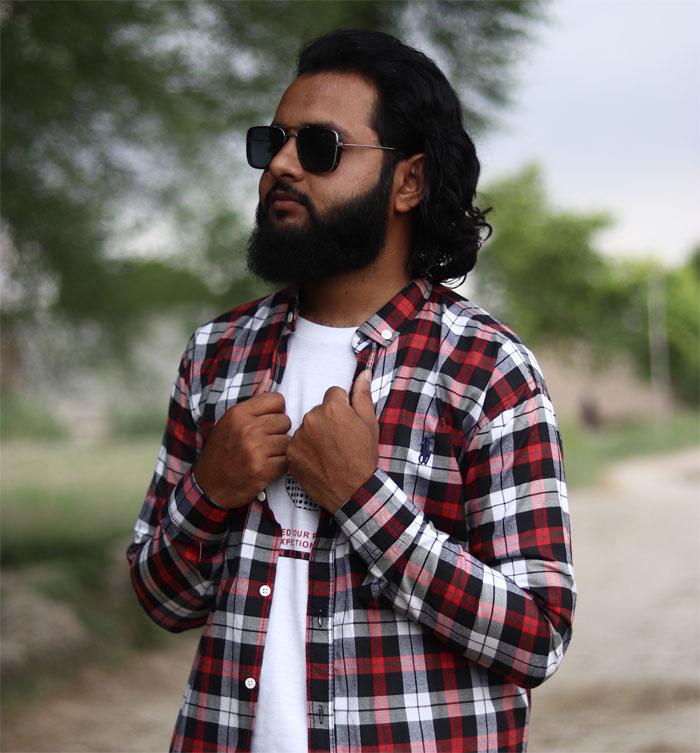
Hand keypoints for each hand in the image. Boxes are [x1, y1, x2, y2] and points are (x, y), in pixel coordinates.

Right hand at [193, 370, 291, 508]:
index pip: (277, 400)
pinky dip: (281, 466)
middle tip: (265, 441)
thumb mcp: (231, 421)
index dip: (276, 411)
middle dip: (279, 432)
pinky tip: (268, 467)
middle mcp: (247, 429)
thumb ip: (253, 400)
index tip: (267, 422)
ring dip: (281, 450)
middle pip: (285, 421)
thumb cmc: (222, 450)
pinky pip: (287, 461)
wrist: (210, 485)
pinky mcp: (263, 470)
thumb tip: (269, 373)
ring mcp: (255, 450)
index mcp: (238, 413)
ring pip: (288, 441)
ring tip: (266, 455)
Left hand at [287, 370, 378, 512]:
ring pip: (306, 427)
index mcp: (333, 407)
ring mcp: (299, 436)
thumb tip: (364, 373)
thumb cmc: (364, 456)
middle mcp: (312, 417)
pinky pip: (297, 443)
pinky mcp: (291, 453)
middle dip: (327, 420)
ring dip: (315, 435)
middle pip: (318, 410)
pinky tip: (318, 460)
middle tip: (339, 441)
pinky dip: (305, 450)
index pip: (333, 394)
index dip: (342, 409)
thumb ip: (363, 395)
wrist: (352, 490)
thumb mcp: (370, 424)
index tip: (346, 424)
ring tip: (328, 452)